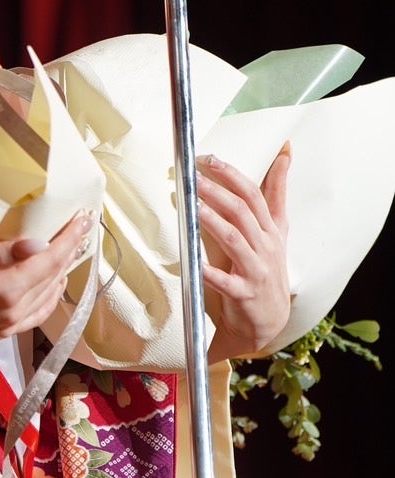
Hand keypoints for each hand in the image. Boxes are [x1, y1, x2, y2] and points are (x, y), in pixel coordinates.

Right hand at [0, 209, 96, 350]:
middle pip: (54, 278)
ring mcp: (8, 326)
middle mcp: (13, 313)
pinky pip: (37, 314)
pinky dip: (50, 296)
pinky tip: (50, 285)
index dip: (71, 238)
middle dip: (71, 250)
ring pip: (49, 297)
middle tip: (82, 226)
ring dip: (62, 272)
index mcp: (6, 292)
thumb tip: (37, 244)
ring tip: (70, 249)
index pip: (51, 261)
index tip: (85, 217)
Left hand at [197, 145, 291, 361]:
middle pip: (243, 212)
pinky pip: (227, 282)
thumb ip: (276, 194)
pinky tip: (196, 266)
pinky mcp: (245, 294)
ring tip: (193, 207)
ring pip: (235, 240)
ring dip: (213, 221)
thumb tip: (283, 156)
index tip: (212, 158)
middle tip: (194, 177)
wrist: (269, 321)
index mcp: (271, 230)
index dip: (234, 176)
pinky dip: (212, 274)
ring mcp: (256, 270)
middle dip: (218, 191)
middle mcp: (266, 247)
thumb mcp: (278, 230)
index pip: (255, 195)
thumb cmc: (267, 268)